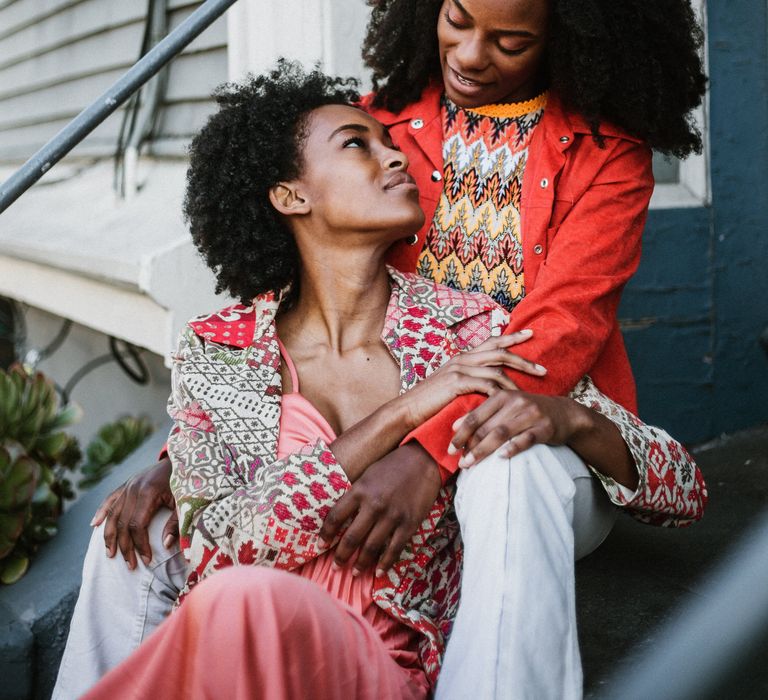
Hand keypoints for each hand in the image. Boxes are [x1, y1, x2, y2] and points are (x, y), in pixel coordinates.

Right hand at [91, 456, 177, 569]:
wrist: (183, 458)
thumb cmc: (187, 482)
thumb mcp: (185, 502)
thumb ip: (176, 523)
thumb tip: (165, 546)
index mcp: (148, 492)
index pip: (137, 525)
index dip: (140, 545)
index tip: (146, 560)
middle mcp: (134, 488)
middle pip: (123, 522)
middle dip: (125, 546)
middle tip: (130, 565)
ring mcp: (129, 485)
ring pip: (113, 513)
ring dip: (110, 535)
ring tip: (110, 554)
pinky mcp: (128, 483)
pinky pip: (110, 499)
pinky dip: (101, 512)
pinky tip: (93, 525)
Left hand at [318, 442, 441, 575]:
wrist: (423, 460)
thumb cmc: (392, 466)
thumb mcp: (367, 475)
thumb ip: (355, 495)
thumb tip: (342, 516)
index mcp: (360, 490)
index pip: (336, 517)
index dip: (326, 534)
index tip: (321, 545)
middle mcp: (374, 505)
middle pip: (351, 538)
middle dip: (341, 556)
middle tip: (336, 567)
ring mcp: (392, 516)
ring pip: (371, 547)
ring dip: (361, 564)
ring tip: (354, 573)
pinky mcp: (409, 523)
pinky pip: (394, 549)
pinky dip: (385, 564)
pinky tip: (379, 572)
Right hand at [401, 331, 545, 429]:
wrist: (407, 410)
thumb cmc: (430, 402)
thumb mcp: (452, 387)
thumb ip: (469, 382)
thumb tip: (488, 386)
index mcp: (463, 358)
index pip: (491, 342)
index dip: (511, 337)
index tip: (530, 334)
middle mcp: (462, 359)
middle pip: (499, 353)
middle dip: (523, 360)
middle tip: (543, 369)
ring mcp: (458, 369)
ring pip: (495, 370)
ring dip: (515, 381)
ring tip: (529, 393)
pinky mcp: (456, 382)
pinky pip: (485, 385)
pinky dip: (499, 392)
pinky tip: (509, 401)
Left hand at [449, 391, 578, 467]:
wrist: (564, 412)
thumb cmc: (527, 411)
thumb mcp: (505, 406)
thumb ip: (482, 413)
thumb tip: (455, 426)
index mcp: (501, 395)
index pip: (475, 416)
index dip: (461, 434)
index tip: (450, 449)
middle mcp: (515, 402)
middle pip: (486, 426)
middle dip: (470, 446)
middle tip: (459, 463)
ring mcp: (531, 414)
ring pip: (502, 433)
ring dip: (484, 450)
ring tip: (471, 464)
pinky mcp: (545, 427)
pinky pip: (526, 439)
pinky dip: (513, 448)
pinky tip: (501, 457)